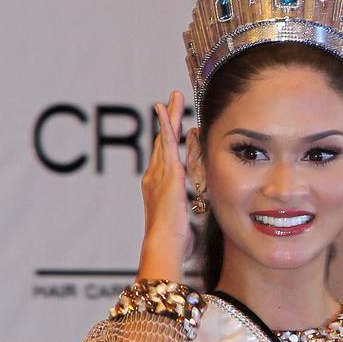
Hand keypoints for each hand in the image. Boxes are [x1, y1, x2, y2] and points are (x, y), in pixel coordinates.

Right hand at [140, 90, 193, 266]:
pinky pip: (166, 142)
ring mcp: (159, 173)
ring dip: (168, 116)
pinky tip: (164, 107)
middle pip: (161, 145)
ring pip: (164, 138)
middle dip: (166, 124)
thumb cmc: (173, 244)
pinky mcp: (168, 172)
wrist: (164, 244)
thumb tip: (188, 236)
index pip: (163, 162)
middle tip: (168, 104)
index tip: (171, 132)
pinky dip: (165, 123)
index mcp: (157, 190)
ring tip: (173, 97)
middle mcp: (154, 178)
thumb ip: (185, 225)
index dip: (167, 146)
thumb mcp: (182, 229)